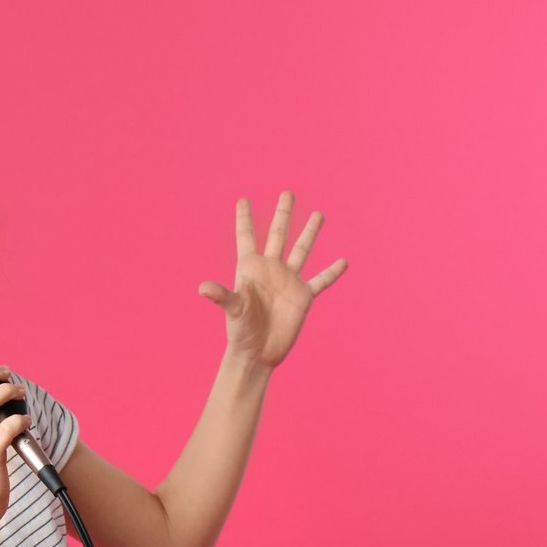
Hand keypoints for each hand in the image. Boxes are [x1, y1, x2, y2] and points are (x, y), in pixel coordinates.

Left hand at [198, 192, 347, 370]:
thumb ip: (222, 296)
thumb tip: (203, 288)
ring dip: (310, 232)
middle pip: (278, 235)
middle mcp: (271, 270)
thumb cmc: (241, 331)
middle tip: (287, 193)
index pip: (247, 237)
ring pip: (301, 250)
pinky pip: (321, 280)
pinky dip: (332, 272)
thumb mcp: (233, 310)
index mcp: (251, 268)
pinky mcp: (303, 296)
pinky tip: (343, 261)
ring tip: (319, 213)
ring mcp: (288, 281)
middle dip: (283, 214)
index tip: (243, 199)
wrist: (258, 353)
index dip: (244, 219)